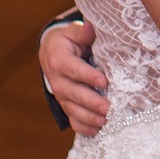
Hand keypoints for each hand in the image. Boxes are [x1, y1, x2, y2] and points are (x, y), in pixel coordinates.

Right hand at [40, 18, 107, 135]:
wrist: (51, 54)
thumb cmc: (68, 41)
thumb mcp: (72, 32)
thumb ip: (82, 32)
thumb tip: (90, 28)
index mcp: (59, 61)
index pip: (74, 70)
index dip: (88, 76)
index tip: (104, 82)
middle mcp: (58, 81)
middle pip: (75, 94)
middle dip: (92, 102)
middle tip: (108, 108)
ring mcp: (62, 97)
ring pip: (74, 110)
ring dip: (90, 118)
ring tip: (106, 122)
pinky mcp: (66, 106)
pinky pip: (74, 120)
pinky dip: (85, 128)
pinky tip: (99, 131)